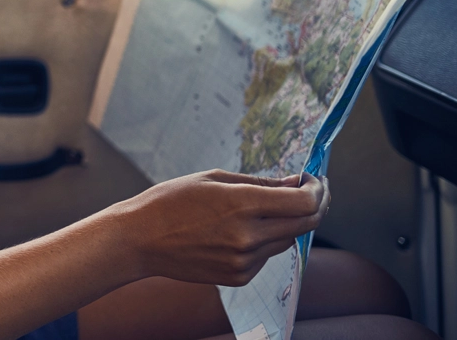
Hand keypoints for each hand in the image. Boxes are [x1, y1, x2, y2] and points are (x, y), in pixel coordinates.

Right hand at [111, 170, 328, 285]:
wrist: (139, 240)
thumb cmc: (170, 202)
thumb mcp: (211, 179)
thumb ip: (259, 183)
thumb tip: (294, 184)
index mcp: (242, 205)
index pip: (304, 203)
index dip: (318, 191)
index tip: (315, 181)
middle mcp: (249, 236)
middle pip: (306, 223)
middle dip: (315, 205)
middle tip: (311, 191)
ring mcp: (245, 260)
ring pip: (286, 240)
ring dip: (286, 223)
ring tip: (265, 209)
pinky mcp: (239, 276)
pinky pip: (266, 256)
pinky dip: (263, 241)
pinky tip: (238, 230)